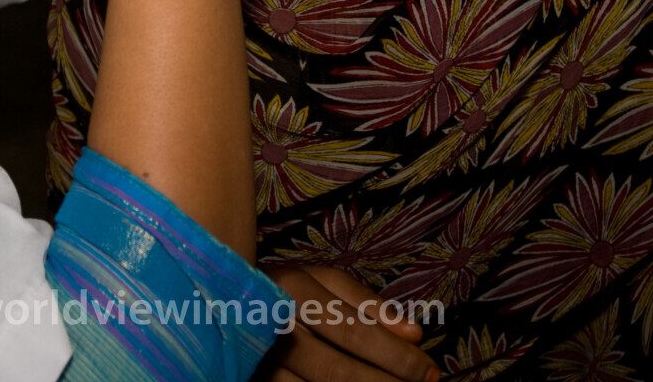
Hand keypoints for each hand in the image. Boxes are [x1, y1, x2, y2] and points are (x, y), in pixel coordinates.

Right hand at [254, 266, 437, 381]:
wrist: (222, 302)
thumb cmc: (286, 290)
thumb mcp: (323, 281)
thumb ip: (367, 304)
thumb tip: (414, 334)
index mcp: (293, 289)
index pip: (356, 331)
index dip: (397, 355)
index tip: (430, 369)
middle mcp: (272, 326)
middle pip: (338, 370)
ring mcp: (259, 360)